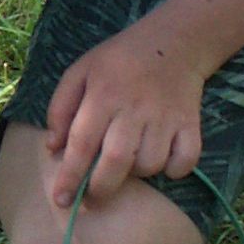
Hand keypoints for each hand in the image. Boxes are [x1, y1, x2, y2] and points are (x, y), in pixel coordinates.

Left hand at [45, 29, 207, 207]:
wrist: (174, 42)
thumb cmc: (119, 61)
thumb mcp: (80, 71)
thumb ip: (60, 108)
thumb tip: (52, 149)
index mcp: (103, 95)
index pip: (81, 143)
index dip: (70, 176)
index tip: (61, 200)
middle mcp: (134, 108)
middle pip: (116, 161)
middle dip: (100, 189)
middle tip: (91, 201)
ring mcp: (165, 117)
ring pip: (149, 164)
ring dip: (137, 173)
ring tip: (129, 161)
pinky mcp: (191, 124)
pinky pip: (184, 161)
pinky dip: (173, 169)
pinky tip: (162, 159)